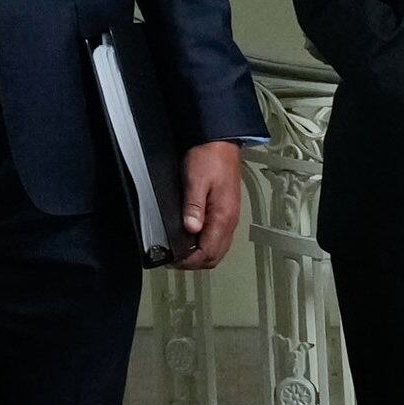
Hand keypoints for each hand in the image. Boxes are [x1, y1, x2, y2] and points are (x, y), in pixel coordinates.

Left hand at [173, 140, 245, 270]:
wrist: (220, 141)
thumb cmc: (209, 157)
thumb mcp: (196, 180)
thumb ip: (193, 206)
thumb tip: (191, 229)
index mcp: (223, 216)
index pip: (208, 251)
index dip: (190, 261)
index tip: (173, 260)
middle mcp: (229, 221)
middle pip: (215, 255)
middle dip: (195, 263)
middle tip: (175, 260)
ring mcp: (229, 217)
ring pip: (218, 248)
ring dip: (201, 255)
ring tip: (181, 252)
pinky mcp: (226, 212)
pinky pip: (219, 238)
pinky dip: (206, 245)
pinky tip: (192, 239)